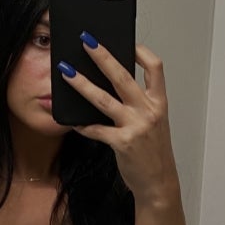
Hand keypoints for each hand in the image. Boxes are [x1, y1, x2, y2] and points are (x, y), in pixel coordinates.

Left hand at [58, 36, 179, 207]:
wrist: (159, 183)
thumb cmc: (153, 152)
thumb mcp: (154, 122)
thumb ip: (138, 103)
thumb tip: (112, 84)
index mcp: (159, 102)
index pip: (155, 67)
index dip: (141, 51)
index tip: (127, 42)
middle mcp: (148, 111)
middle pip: (122, 76)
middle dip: (102, 56)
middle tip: (86, 41)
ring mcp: (135, 126)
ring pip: (103, 99)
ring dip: (81, 84)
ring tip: (66, 72)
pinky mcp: (122, 143)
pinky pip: (96, 129)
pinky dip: (82, 124)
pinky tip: (71, 121)